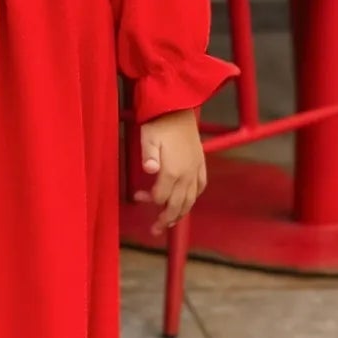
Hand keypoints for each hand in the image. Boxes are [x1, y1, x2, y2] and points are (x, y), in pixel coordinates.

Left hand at [134, 109, 206, 235]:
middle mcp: (187, 174)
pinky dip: (194, 198)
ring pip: (191, 200)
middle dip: (165, 219)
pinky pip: (201, 187)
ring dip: (181, 214)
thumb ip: (148, 156)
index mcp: (172, 170)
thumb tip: (149, 170)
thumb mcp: (148, 137)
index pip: (161, 197)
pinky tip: (188, 202)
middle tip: (155, 229)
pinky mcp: (201, 163)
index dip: (149, 200)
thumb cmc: (159, 123)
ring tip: (171, 223)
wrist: (178, 107)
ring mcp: (196, 169)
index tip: (136, 196)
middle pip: (177, 205)